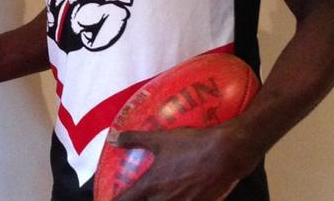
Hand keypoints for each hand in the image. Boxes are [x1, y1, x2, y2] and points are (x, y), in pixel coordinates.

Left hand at [107, 125, 252, 200]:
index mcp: (151, 185)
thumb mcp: (159, 139)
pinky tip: (177, 195)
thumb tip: (113, 139)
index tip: (109, 200)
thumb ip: (134, 139)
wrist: (223, 155)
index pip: (127, 200)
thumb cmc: (188, 145)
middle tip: (136, 195)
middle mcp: (164, 200)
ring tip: (156, 194)